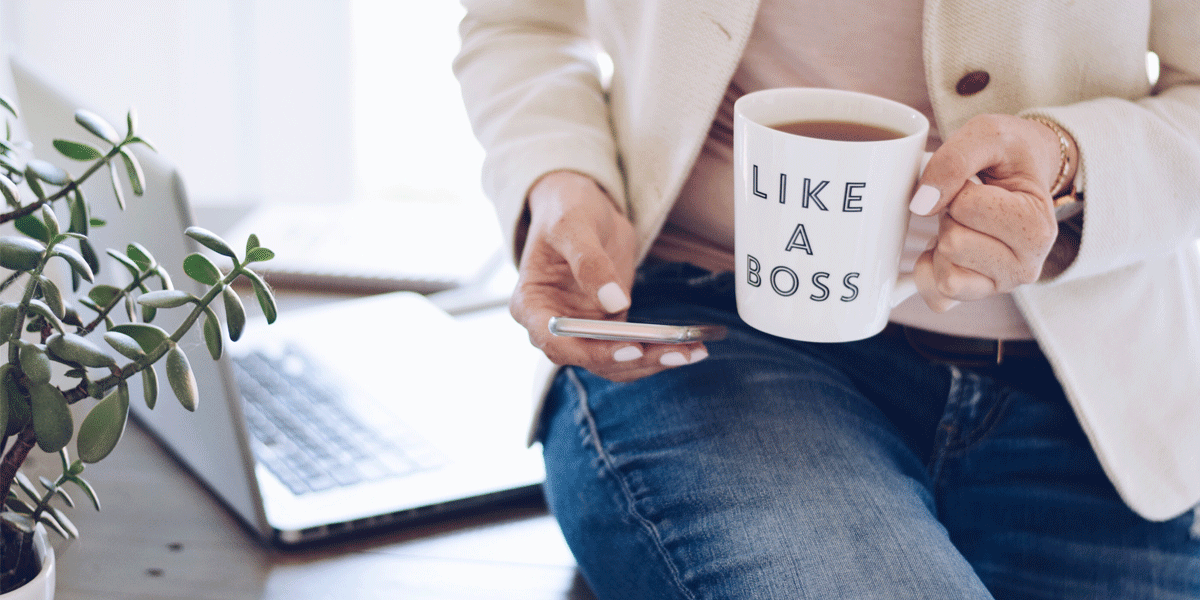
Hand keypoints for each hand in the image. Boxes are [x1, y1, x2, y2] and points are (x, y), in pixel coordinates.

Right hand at [510, 171, 708, 381]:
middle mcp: (553, 326)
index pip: (556, 343)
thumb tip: (615, 302)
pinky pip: (632, 348)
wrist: (580, 206)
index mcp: (531, 305)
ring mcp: (581, 329)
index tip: (630, 349)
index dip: (591, 352)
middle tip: (676, 352)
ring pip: (615, 362)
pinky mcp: (606, 325)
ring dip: (653, 361)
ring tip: (693, 351)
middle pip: (591, 359)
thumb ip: (589, 262)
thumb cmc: (566, 210)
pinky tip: (691, 345)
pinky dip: (658, 350)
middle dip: (635, 361)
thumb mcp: (572, 225)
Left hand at [908, 114, 1074, 311]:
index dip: (959, 188)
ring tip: (966, 224)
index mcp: (1037, 227)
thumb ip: (954, 161)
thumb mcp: (987, 134)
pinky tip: (946, 249)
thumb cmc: (1008, 153)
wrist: (1022, 170)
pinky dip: (930, 270)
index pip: (965, 207)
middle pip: (953, 243)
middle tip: (971, 205)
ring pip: (945, 273)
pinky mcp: (974, 296)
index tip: (981, 183)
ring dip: (942, 242)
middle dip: (951, 217)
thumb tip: (921, 205)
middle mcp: (1027, 267)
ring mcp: (1000, 286)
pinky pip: (935, 296)